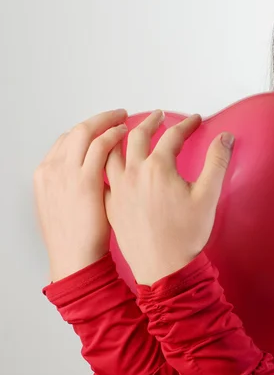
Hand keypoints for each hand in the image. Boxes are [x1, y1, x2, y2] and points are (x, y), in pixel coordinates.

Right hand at [34, 109, 128, 281]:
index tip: (104, 126)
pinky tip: (126, 132)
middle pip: (77, 130)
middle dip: (100, 118)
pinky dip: (112, 134)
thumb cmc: (77, 238)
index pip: (67, 139)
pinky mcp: (85, 181)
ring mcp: (66, 173)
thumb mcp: (66, 205)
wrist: (75, 259)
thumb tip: (95, 172)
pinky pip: (99, 146)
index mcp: (45, 174)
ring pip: (87, 131)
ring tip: (126, 118)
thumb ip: (76, 184)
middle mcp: (52, 169)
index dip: (89, 130)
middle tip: (119, 114)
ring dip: (109, 120)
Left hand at [104, 110, 234, 285]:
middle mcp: (134, 173)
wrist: (163, 267)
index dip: (186, 125)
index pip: (172, 136)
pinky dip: (105, 162)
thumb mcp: (209, 196)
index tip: (195, 120)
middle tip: (158, 116)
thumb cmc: (186, 235)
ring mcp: (119, 189)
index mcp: (158, 168)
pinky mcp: (111, 205)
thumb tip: (225, 137)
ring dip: (121, 137)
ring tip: (127, 131)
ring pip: (113, 152)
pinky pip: (103, 176)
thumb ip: (217, 161)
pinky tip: (111, 164)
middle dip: (151, 122)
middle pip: (138, 136)